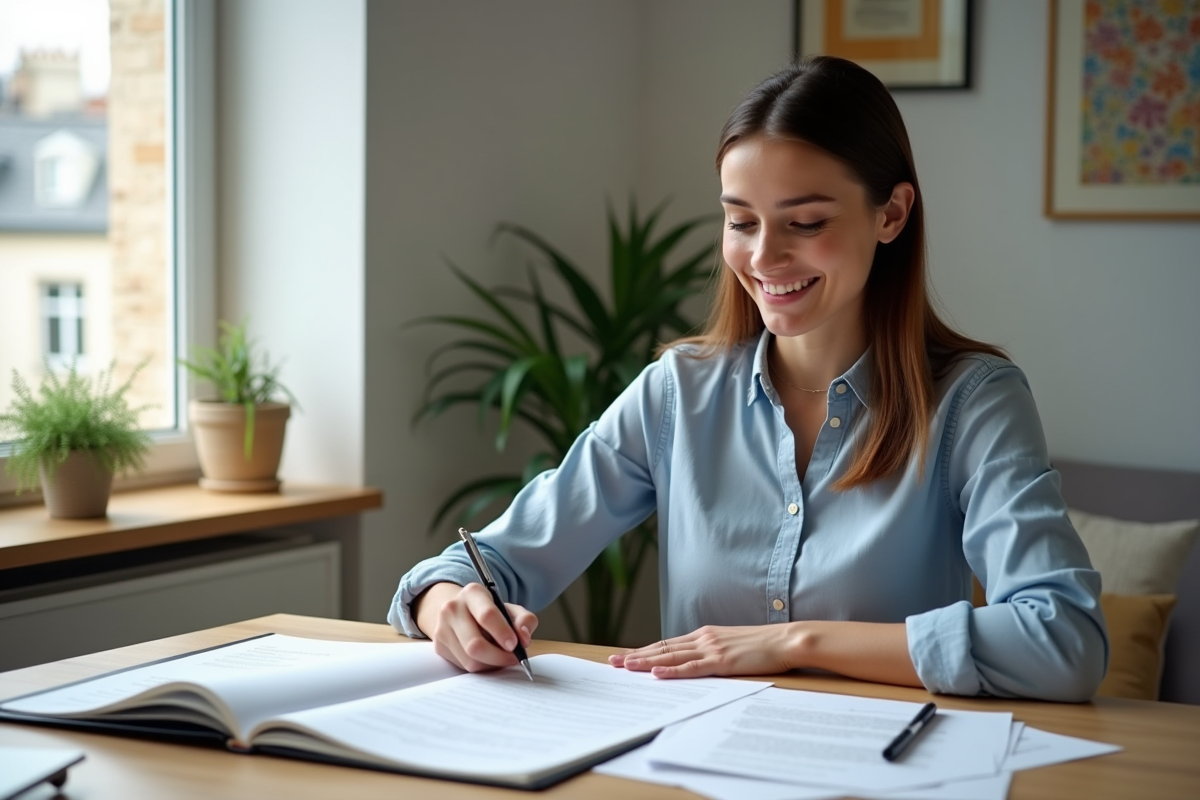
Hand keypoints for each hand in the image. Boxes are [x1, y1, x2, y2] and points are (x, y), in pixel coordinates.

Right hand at [413, 582, 537, 672]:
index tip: (515, 645)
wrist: (458, 611)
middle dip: (498, 656)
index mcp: (472, 593)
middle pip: (475, 644)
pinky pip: (463, 666)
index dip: (502, 632)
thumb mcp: (510, 609)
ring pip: (469, 660)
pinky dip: (481, 667)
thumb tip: (524, 638)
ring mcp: (442, 628)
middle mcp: (452, 608)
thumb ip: (524, 620)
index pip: (487, 615)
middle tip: (513, 658)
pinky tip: (487, 658)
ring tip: (502, 658)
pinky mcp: (439, 646)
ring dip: (491, 665)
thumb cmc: (489, 611)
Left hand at [608, 624, 802, 678]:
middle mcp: (703, 638)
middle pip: (662, 648)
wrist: (784, 639)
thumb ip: (712, 651)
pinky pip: (691, 668)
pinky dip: (672, 671)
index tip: (625, 655)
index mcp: (704, 635)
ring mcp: (711, 649)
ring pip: (671, 656)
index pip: (667, 644)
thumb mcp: (731, 645)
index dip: (644, 650)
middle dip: (636, 655)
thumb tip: (696, 661)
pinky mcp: (721, 661)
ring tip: (625, 666)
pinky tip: (657, 673)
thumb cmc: (761, 645)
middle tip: (613, 662)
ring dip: (646, 661)